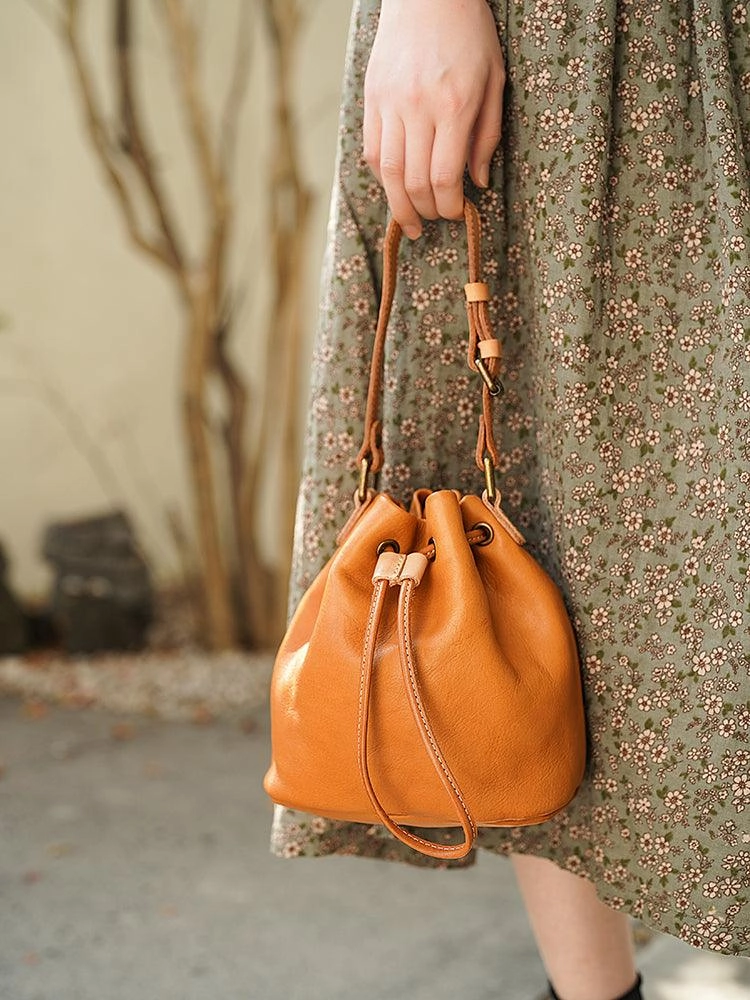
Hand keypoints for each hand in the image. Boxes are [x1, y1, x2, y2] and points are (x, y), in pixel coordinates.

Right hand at [363, 0, 504, 238]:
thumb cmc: (470, 36)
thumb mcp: (494, 81)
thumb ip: (486, 136)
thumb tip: (477, 183)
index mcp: (454, 106)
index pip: (444, 177)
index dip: (450, 206)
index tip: (458, 213)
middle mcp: (418, 108)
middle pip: (414, 183)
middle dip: (426, 212)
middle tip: (435, 221)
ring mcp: (390, 104)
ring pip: (388, 173)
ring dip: (399, 205)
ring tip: (410, 221)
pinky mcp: (372, 99)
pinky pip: (372, 151)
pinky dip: (384, 177)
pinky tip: (396, 186)